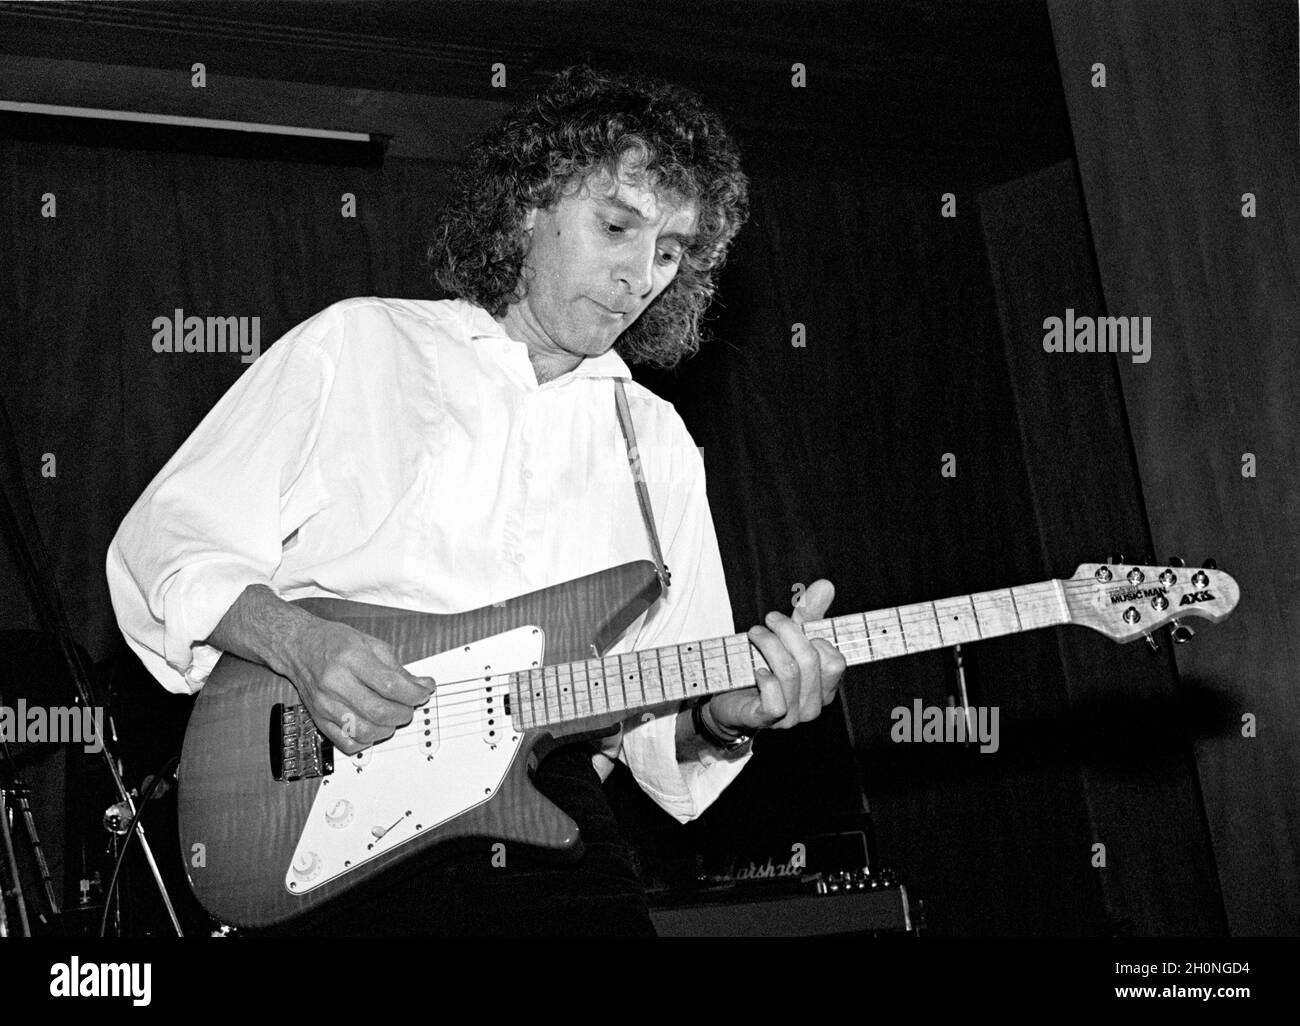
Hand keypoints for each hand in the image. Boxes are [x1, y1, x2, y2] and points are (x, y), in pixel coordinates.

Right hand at [283, 618, 435, 754]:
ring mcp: (325, 704)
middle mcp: (335, 683)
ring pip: (365, 731)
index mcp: (351, 658)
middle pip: (379, 711)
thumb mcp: (371, 644)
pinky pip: (347, 743)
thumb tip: (423, 686)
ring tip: (392, 717)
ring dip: (388, 729)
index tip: (423, 693)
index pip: (390, 685)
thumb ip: (398, 668)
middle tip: (409, 707)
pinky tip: (372, 727)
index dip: (414, 694)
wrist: (298, 646)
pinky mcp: (319, 720)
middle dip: (404, 713)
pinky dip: (366, 741)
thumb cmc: (334, 642)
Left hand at [707, 579, 846, 737]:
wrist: (728, 698)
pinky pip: (776, 702)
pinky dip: (765, 680)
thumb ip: (809, 615)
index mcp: (825, 688)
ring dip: (769, 646)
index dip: (815, 637)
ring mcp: (791, 718)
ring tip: (755, 634)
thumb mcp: (787, 638)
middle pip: (810, 661)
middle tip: (768, 620)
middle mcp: (813, 705)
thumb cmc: (764, 666)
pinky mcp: (766, 721)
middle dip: (786, 632)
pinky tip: (756, 670)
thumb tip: (826, 585)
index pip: (836, 661)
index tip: (795, 620)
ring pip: (790, 674)